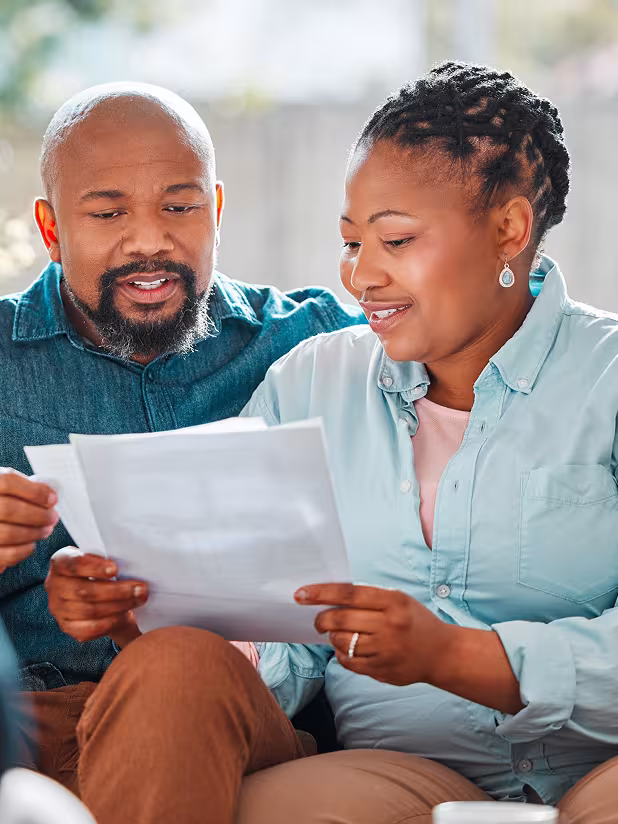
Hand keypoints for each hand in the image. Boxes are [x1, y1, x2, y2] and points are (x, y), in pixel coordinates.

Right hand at [0, 468, 58, 572]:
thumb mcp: (6, 490)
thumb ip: (23, 488)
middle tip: (53, 517)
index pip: (7, 482)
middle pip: (9, 509)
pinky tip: (31, 544)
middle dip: (39, 515)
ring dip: (34, 532)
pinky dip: (23, 550)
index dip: (34, 491)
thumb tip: (51, 494)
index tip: (52, 499)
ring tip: (45, 530)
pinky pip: (5, 553)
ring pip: (8, 533)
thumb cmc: (1, 504)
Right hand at [45, 548, 147, 647]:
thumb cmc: (102, 571)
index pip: (72, 564)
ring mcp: (58, 609)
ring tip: (139, 599)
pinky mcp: (67, 627)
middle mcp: (54, 586)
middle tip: (141, 588)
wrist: (99, 593)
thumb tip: (135, 560)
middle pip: (83, 591)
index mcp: (60, 562)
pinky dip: (109, 622)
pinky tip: (124, 615)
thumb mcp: (102, 559)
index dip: (93, 567)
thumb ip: (109, 560)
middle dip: (116, 590)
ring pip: (88, 610)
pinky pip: (87, 629)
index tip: (116, 568)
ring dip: (118, 606)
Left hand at [295, 583, 451, 686]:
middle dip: (321, 619)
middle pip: (340, 619)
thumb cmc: (414, 621)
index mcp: (393, 601)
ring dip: (332, 638)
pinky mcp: (382, 671)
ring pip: (342, 642)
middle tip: (318, 620)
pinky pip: (349, 662)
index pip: (348, 594)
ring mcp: (386, 650)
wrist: (442, 653)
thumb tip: (329, 599)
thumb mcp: (398, 599)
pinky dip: (341, 654)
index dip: (320, 593)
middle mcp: (389, 625)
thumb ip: (368, 598)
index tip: (300, 594)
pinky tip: (346, 648)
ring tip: (336, 634)